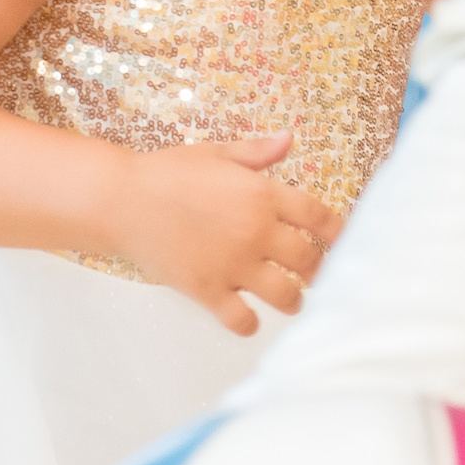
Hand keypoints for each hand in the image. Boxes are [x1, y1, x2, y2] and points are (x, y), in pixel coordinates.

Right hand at [108, 133, 343, 335]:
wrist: (122, 200)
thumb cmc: (168, 172)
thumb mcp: (216, 154)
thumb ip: (257, 153)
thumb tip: (290, 139)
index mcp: (263, 195)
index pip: (319, 217)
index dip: (338, 232)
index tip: (342, 241)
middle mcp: (257, 232)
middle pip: (309, 260)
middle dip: (318, 270)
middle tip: (316, 274)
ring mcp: (234, 265)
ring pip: (286, 295)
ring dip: (295, 300)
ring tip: (292, 299)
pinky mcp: (208, 291)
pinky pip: (243, 320)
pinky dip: (250, 324)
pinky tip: (248, 319)